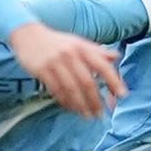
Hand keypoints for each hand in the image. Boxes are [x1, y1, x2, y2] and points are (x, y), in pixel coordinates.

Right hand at [9, 22, 126, 116]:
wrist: (28, 35)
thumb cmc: (58, 41)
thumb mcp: (79, 42)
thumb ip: (97, 51)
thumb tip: (116, 57)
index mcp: (83, 47)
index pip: (102, 66)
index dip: (114, 81)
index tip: (122, 95)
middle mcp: (71, 54)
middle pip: (87, 82)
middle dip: (95, 100)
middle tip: (101, 113)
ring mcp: (56, 62)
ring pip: (72, 89)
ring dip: (81, 105)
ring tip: (88, 115)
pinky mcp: (42, 70)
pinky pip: (56, 90)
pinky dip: (65, 101)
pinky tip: (71, 108)